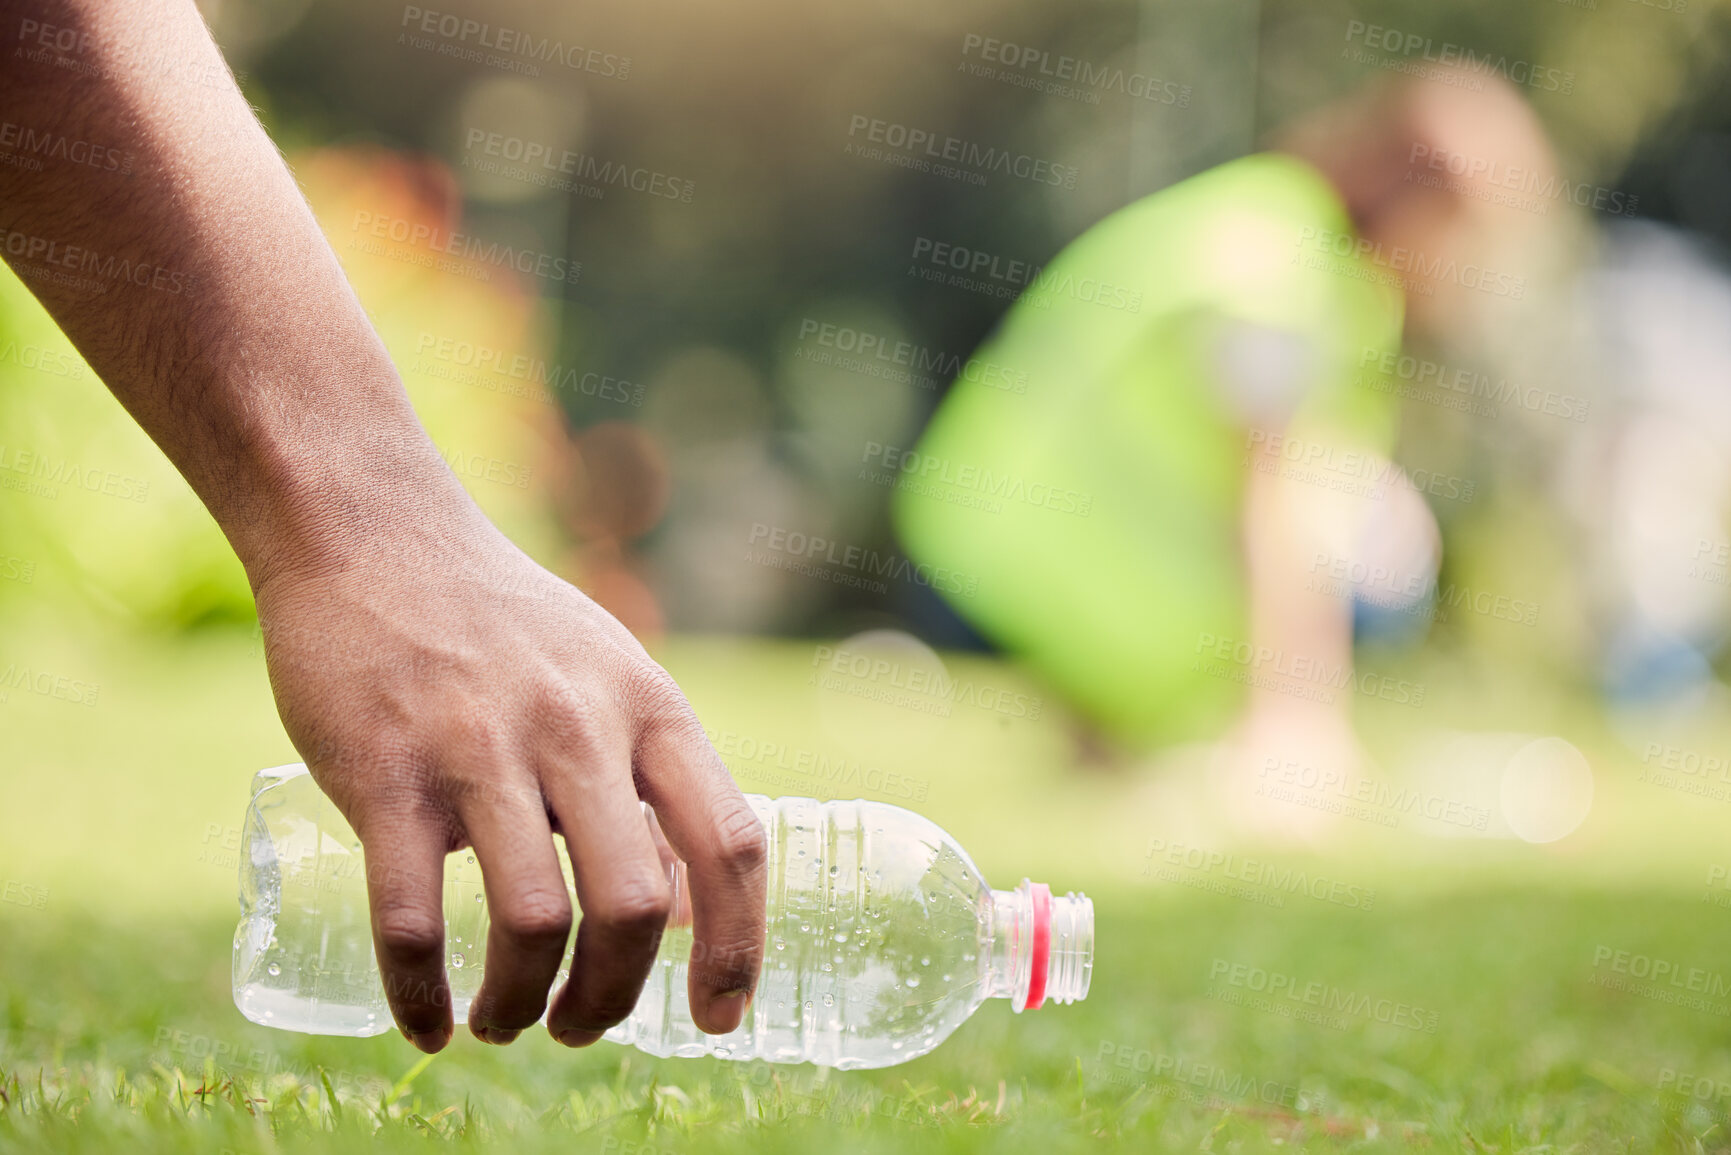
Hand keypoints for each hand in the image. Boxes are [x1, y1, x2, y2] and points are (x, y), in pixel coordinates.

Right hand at [252, 496, 766, 1052]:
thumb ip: (650, 778)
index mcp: (651, 710)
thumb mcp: (612, 677)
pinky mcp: (386, 772)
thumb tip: (687, 908)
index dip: (737, 947)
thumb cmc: (506, 624)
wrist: (374, 536)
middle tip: (582, 1028)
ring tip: (505, 1022)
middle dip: (615, 997)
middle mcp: (579, 729)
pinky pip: (410, 919)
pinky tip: (427, 1026)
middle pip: (634, 905)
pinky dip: (420, 996)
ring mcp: (481, 749)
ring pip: (533, 922)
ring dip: (523, 1004)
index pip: (731, 845)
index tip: (722, 1020)